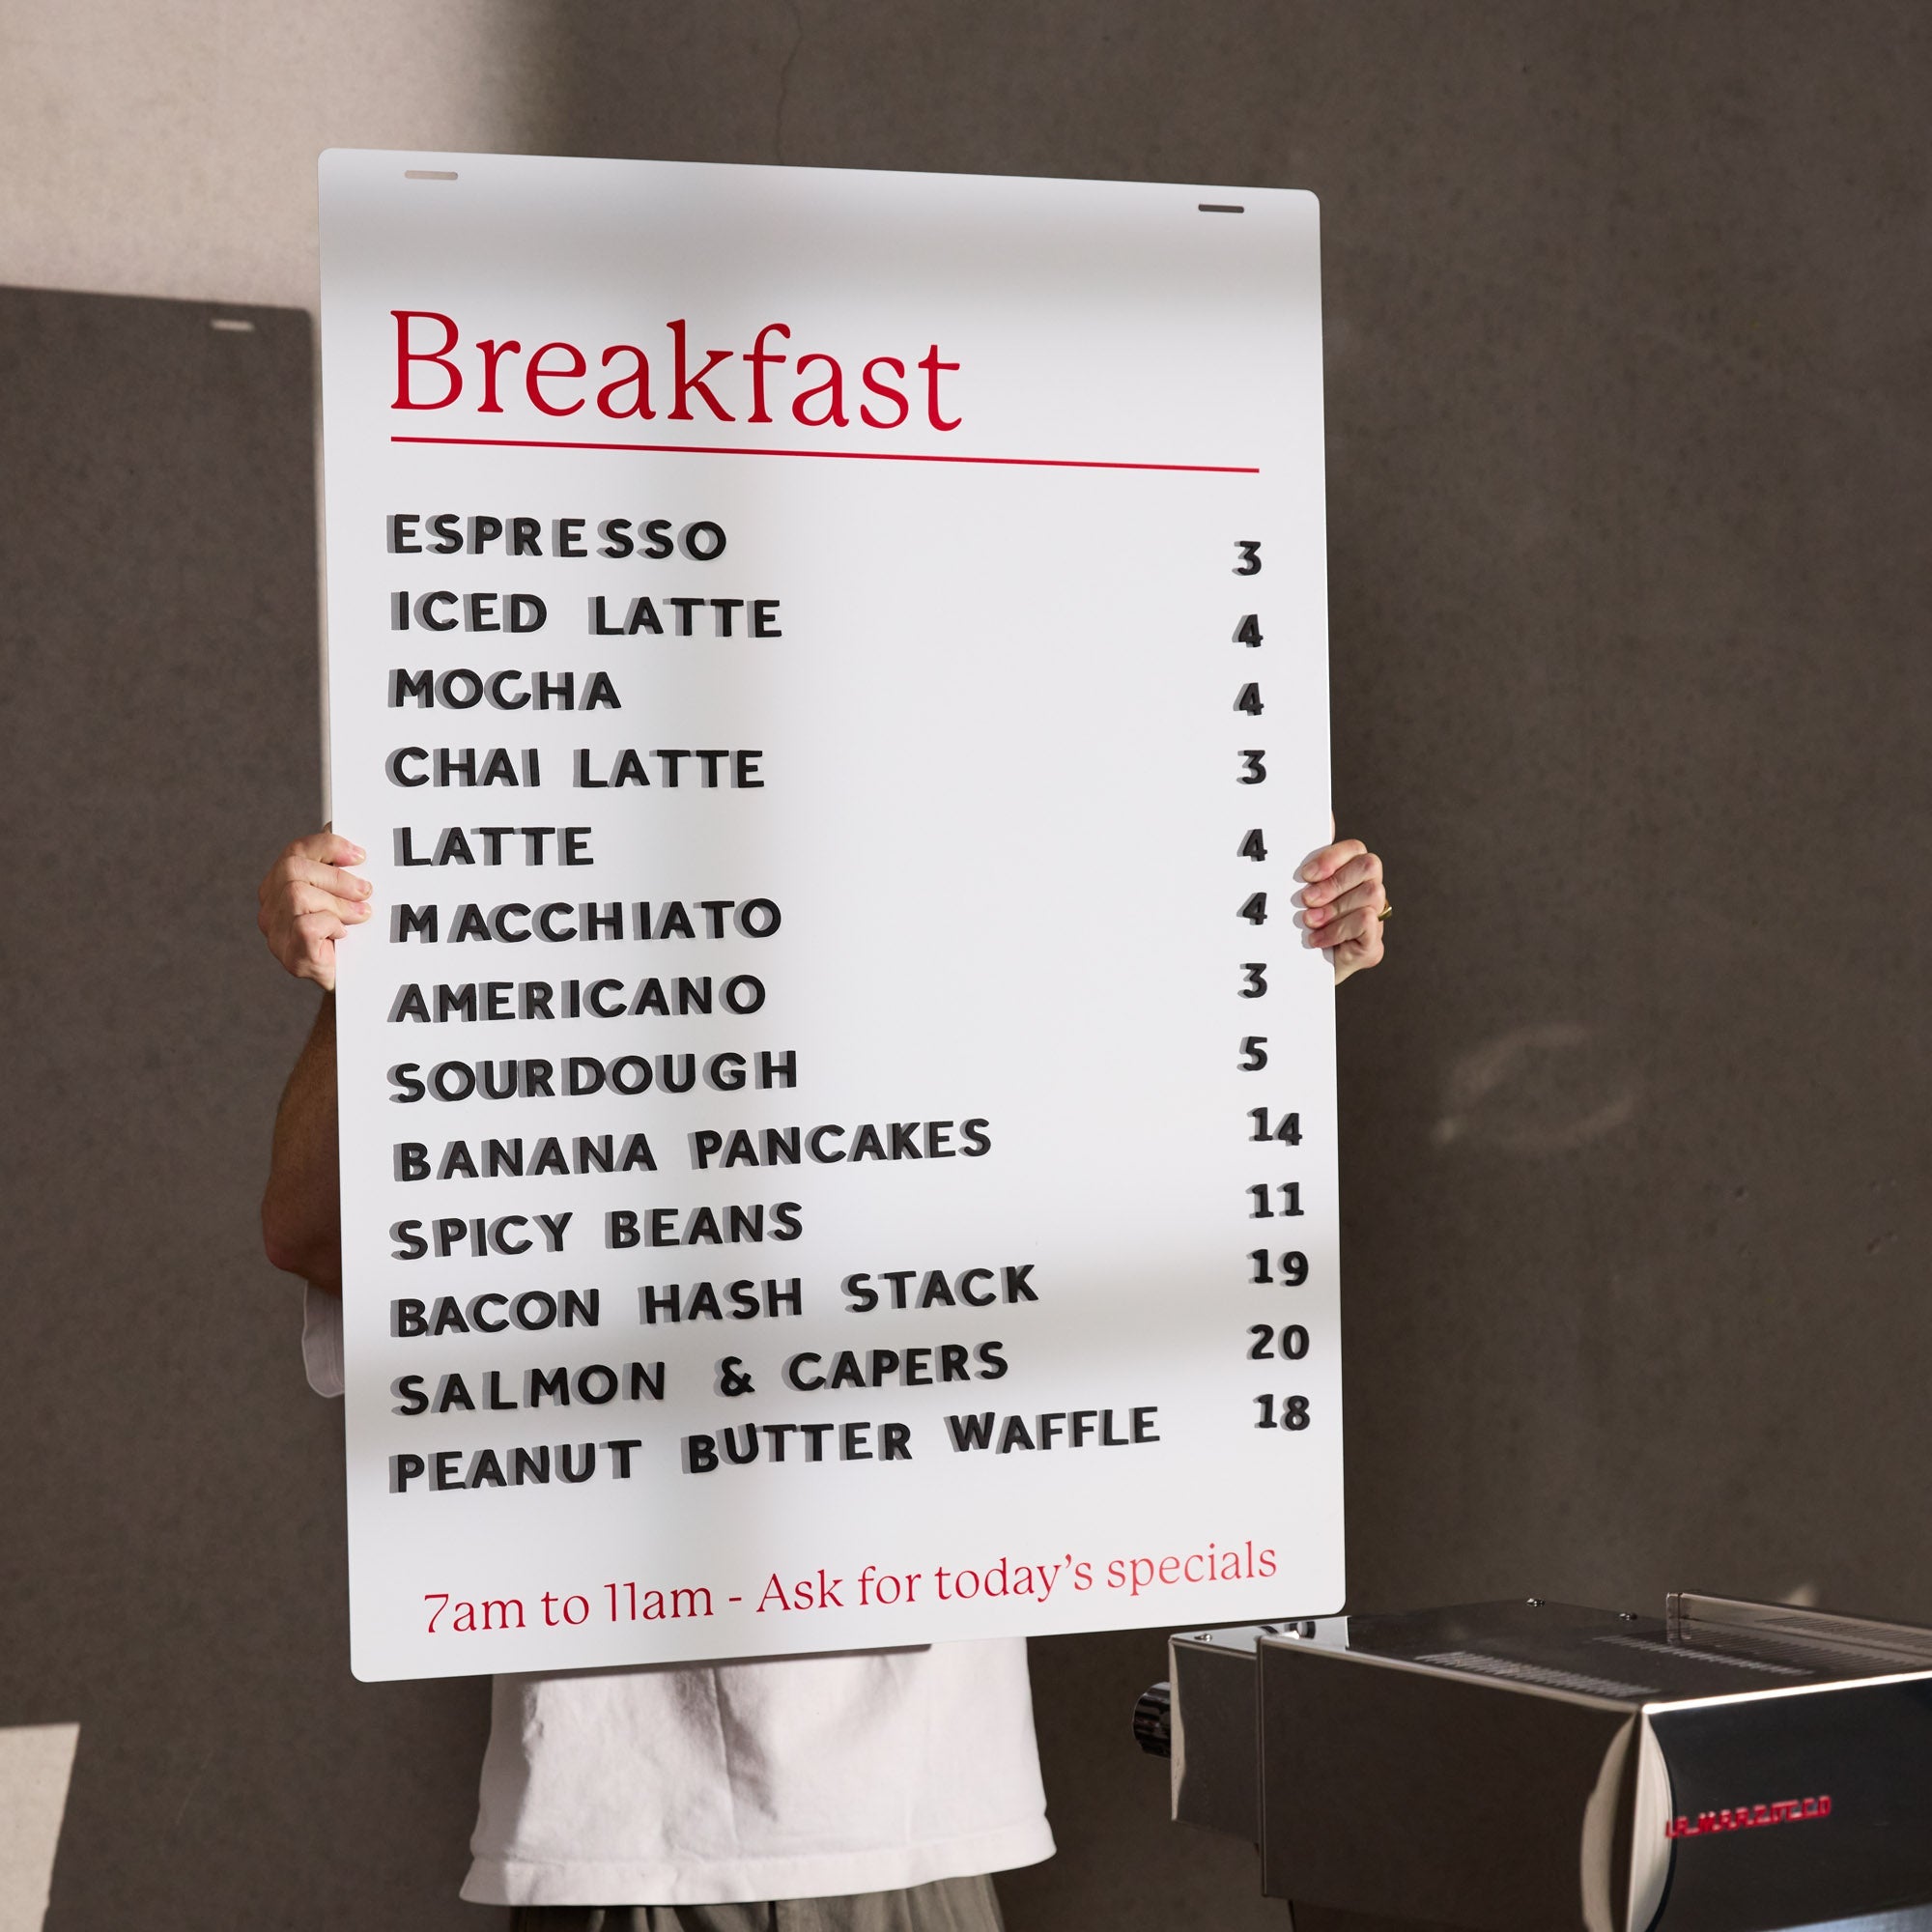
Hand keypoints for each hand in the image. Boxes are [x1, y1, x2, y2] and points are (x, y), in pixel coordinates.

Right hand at [257, 829, 370, 991]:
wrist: (355, 978)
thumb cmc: (349, 931)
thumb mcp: (345, 894)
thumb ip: (338, 865)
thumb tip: (340, 824)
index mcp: (280, 885)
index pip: (295, 851)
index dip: (328, 846)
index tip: (360, 856)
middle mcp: (271, 907)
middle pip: (293, 869)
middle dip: (337, 877)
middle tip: (366, 891)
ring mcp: (276, 933)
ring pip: (298, 895)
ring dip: (338, 903)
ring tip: (360, 916)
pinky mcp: (291, 955)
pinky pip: (306, 925)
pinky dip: (332, 925)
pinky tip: (343, 935)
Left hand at [1296, 837, 1386, 986]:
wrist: (1290, 974)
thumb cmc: (1291, 928)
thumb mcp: (1292, 892)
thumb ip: (1307, 860)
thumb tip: (1324, 816)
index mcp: (1350, 876)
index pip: (1356, 849)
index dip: (1332, 858)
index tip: (1304, 875)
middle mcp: (1368, 893)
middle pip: (1370, 865)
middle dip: (1334, 882)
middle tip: (1305, 900)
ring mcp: (1374, 920)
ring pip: (1371, 893)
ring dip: (1334, 909)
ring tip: (1309, 922)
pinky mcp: (1373, 947)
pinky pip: (1366, 921)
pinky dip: (1337, 929)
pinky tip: (1317, 940)